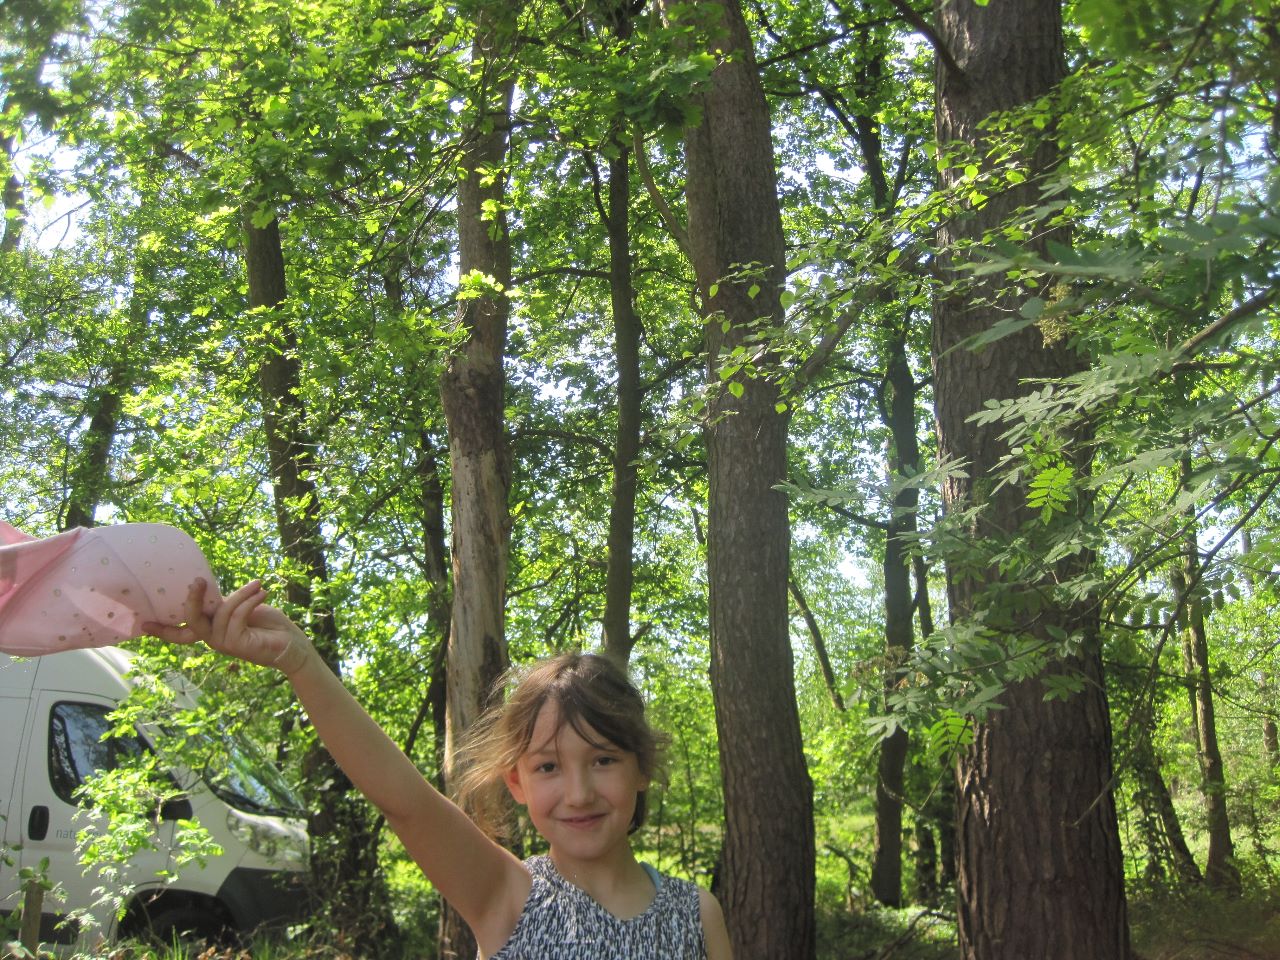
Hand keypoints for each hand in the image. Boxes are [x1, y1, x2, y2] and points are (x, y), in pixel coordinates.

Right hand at [144, 579, 314, 674]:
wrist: (292, 644)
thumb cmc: (268, 624)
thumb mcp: (240, 609)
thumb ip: (222, 603)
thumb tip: (205, 588)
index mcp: (210, 630)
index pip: (181, 633)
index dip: (162, 629)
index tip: (142, 623)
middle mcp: (212, 640)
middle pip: (190, 621)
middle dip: (192, 600)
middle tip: (197, 580)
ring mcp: (223, 644)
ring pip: (220, 613)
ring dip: (241, 595)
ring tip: (259, 586)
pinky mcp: (237, 644)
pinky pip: (236, 616)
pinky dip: (249, 601)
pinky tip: (263, 592)